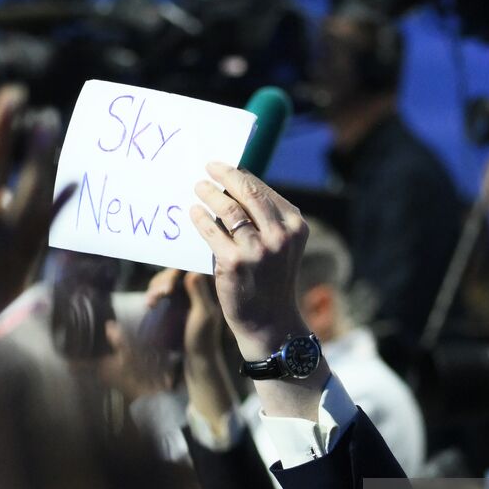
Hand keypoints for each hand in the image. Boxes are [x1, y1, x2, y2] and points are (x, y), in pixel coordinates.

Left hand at [190, 162, 308, 359]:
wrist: (269, 321)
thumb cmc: (270, 278)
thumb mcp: (281, 245)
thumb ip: (266, 219)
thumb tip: (232, 186)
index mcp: (295, 226)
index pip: (263, 190)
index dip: (240, 175)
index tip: (224, 168)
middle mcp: (280, 235)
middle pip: (247, 193)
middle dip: (225, 175)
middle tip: (208, 167)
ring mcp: (258, 250)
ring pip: (228, 209)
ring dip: (209, 193)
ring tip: (198, 187)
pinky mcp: (234, 263)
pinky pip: (212, 231)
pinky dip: (200, 218)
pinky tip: (194, 212)